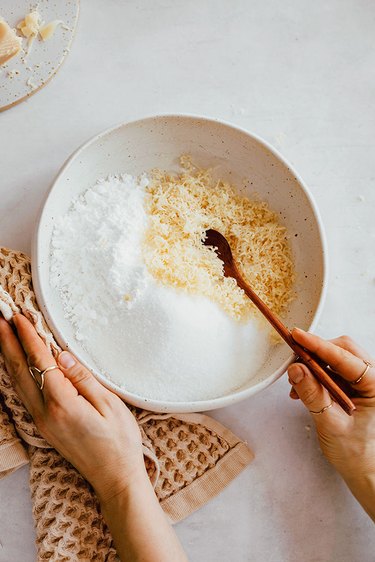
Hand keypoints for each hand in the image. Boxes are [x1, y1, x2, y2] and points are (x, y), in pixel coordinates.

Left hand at [0, 314, 187, 561]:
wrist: (114, 477)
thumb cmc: (119, 441)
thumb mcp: (109, 405)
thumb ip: (82, 378)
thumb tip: (62, 355)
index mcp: (62, 404)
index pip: (40, 363)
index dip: (29, 338)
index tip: (19, 317)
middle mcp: (45, 413)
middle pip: (20, 371)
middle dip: (8, 342)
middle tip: (0, 317)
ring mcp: (41, 422)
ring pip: (17, 383)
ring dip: (9, 357)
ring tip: (2, 335)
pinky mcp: (44, 427)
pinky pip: (23, 394)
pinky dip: (16, 374)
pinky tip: (14, 365)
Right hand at [288, 328, 374, 519]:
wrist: (361, 468)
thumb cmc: (354, 452)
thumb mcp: (330, 424)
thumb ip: (314, 395)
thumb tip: (297, 370)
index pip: (345, 358)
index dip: (319, 345)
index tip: (298, 336)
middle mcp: (372, 380)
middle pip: (343, 349)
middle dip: (316, 351)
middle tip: (294, 355)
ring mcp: (362, 382)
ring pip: (336, 358)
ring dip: (313, 364)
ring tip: (296, 382)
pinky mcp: (351, 386)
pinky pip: (331, 370)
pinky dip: (315, 374)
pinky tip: (302, 388)